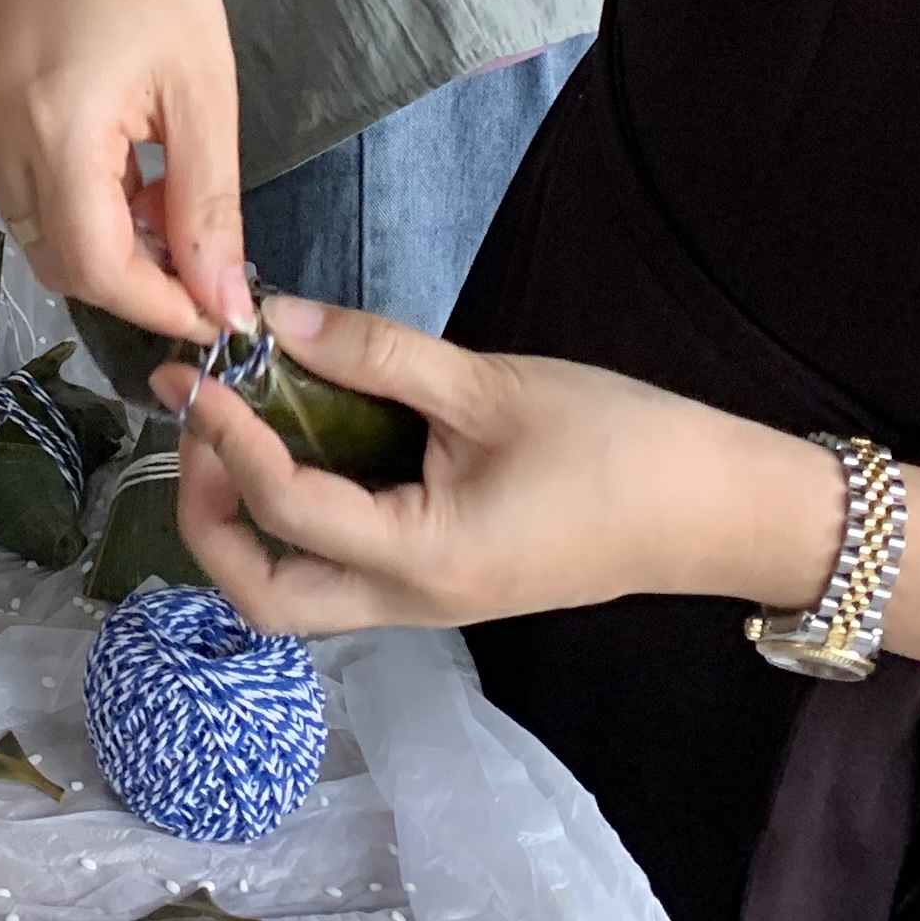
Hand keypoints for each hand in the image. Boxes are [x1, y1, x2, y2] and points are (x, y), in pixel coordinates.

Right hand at [0, 0, 252, 353]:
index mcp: (57, 129)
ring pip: (35, 229)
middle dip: (132, 277)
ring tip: (157, 183)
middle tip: (196, 247)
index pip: (96, 270)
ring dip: (101, 237)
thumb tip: (219, 306)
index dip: (160, 305)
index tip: (216, 310)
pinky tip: (115, 152)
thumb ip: (207, 205)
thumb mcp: (203, 89)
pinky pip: (17, 185)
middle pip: (58, 262)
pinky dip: (70, 196)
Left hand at [171, 297, 833, 634]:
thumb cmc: (621, 448)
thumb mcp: (491, 387)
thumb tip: (277, 320)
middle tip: (200, 426)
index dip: (228, 438)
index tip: (198, 373)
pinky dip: (297, 509)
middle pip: (263, 597)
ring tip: (233, 426)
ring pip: (296, 590)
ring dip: (245, 519)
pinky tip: (298, 434)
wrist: (720, 508)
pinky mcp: (442, 575)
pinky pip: (341, 561)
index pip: (286, 508)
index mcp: (423, 561)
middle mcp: (411, 599)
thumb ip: (378, 355)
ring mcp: (425, 598)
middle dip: (208, 517)